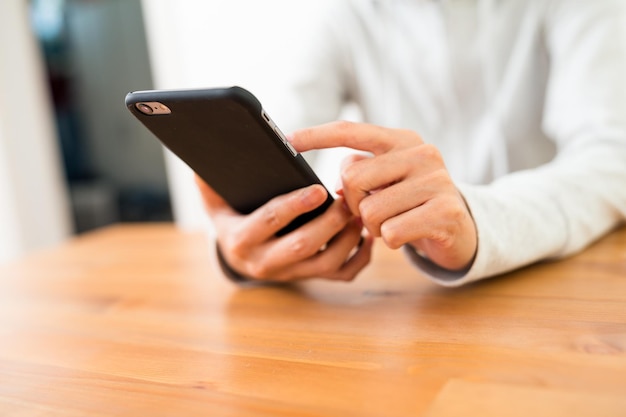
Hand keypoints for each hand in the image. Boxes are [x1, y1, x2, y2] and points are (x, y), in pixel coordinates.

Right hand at [195, 175, 372, 281]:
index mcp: (241, 240)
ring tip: (359, 211)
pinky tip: (367, 234)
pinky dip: (361, 257)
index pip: (270, 221)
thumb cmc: (233, 217)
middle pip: (303, 245)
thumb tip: (203, 161)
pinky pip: (342, 275)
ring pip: (327, 263)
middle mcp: (265, 263)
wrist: (240, 255)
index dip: (295, 205)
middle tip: (348, 198)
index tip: (319, 189)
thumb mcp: (215, 201)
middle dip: (329, 221)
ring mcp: (290, 274)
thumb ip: (209, 181)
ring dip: (348, 237)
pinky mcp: (310, 278)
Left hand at [289, 121, 476, 270]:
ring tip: (394, 222)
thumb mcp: (387, 180)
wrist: (460, 228)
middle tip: (371, 211)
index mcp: (402, 140)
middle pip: (352, 178)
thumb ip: (360, 171)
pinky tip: (407, 235)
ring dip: (374, 227)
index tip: (287, 140)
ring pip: (369, 211)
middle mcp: (422, 153)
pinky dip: (392, 240)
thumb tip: (332, 186)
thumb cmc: (411, 203)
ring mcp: (437, 180)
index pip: (351, 131)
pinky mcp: (445, 211)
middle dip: (353, 204)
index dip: (316, 136)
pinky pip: (391, 232)